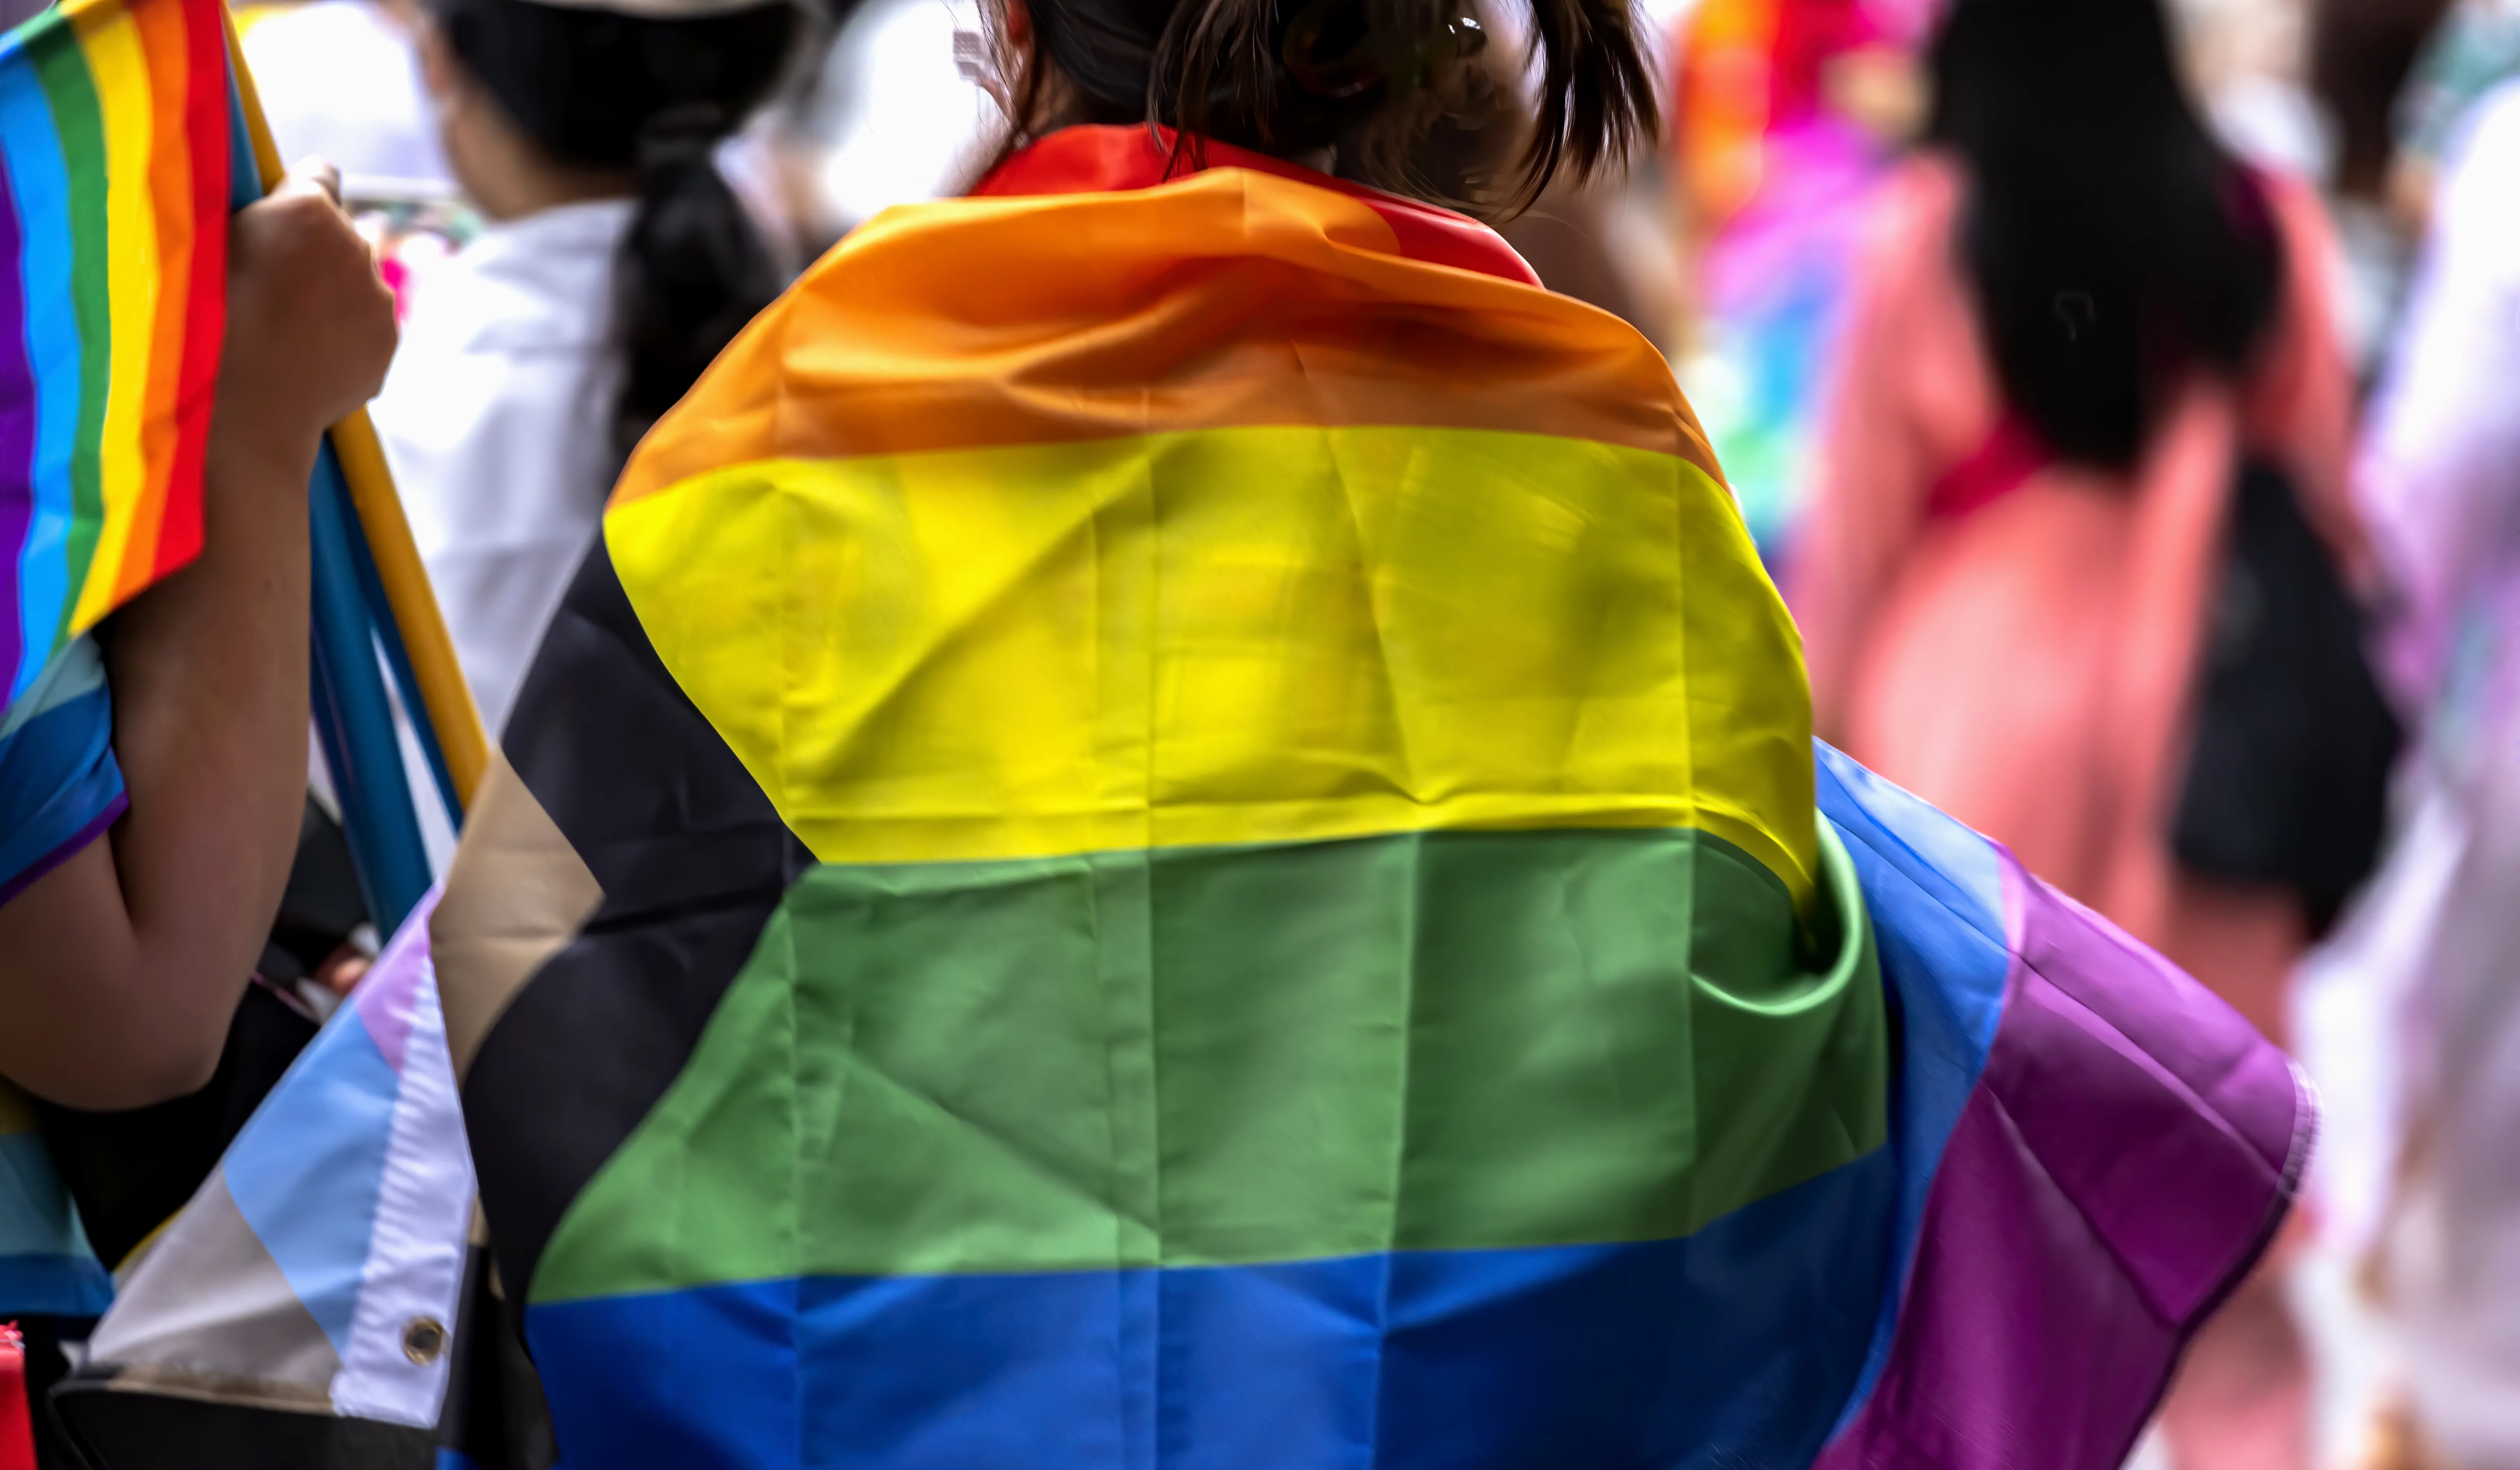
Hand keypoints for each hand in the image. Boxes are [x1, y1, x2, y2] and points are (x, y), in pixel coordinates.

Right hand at [210, 160, 399, 481]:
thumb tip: (288, 190)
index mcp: (310, 210)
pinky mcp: (388, 339)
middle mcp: (357, 245)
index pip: (319, 174)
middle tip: (271, 287)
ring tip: (285, 328)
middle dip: (315, 251)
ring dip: (331, 294)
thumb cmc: (205, 317)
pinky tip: (306, 354)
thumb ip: (259, 210)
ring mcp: (378, 295)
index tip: (278, 215)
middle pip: (339, 233)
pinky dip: (344, 333)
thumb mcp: (212, 239)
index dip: (295, 195)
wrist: (241, 404)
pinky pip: (366, 323)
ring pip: (356, 281)